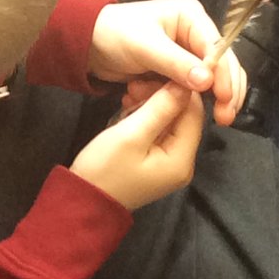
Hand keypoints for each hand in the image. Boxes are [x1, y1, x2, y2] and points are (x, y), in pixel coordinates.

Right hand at [70, 83, 203, 209]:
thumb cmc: (104, 170)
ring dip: (152, 106)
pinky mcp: (156, 163)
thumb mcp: (131, 134)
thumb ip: (161, 108)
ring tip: (128, 99)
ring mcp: (170, 164)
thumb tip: (185, 84)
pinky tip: (128, 111)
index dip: (179, 89)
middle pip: (183, 117)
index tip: (152, 75)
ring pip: (170, 123)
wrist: (83, 202)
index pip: (194, 113)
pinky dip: (146, 119)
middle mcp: (183, 163)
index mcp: (182, 159)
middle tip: (134, 87)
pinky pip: (159, 133)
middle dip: (162, 98)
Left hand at [89, 0, 246, 125]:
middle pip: (222, 63)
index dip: (224, 75)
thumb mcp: (145, 47)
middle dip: (226, 90)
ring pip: (213, 78)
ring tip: (217, 119)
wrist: (89, 44)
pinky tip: (187, 112)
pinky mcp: (179, 68)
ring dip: (212, 98)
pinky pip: (195, 86)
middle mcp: (195, 31)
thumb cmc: (115, 35)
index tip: (224, 100)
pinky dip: (193, 99)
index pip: (217, 48)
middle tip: (225, 117)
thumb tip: (207, 82)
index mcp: (191, 16)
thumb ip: (176, 64)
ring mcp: (188, 51)